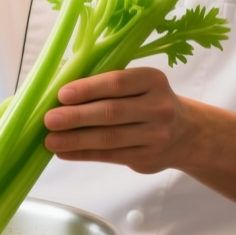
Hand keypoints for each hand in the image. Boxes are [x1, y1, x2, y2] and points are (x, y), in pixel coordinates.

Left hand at [42, 68, 189, 173]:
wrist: (186, 134)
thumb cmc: (148, 102)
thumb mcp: (138, 84)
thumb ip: (105, 81)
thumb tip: (59, 77)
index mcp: (153, 80)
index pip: (117, 82)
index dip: (88, 88)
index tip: (62, 94)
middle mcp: (158, 107)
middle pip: (111, 112)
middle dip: (77, 116)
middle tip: (49, 120)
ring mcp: (155, 135)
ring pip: (109, 138)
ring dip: (76, 140)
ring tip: (51, 140)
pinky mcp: (147, 158)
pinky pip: (110, 156)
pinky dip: (84, 154)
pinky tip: (64, 152)